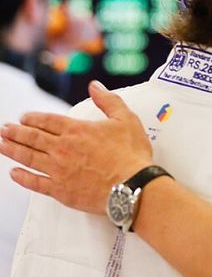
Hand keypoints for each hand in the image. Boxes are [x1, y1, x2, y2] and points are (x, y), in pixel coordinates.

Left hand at [0, 80, 151, 213]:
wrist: (132, 186)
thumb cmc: (132, 155)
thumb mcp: (126, 120)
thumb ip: (109, 101)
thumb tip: (95, 86)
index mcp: (76, 130)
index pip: (47, 120)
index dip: (33, 118)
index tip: (23, 118)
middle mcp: (62, 148)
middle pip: (32, 137)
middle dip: (15, 132)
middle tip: (4, 129)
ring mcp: (58, 170)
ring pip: (28, 157)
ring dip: (12, 150)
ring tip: (2, 145)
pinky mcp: (60, 190)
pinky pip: (35, 183)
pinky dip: (22, 177)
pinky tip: (14, 173)